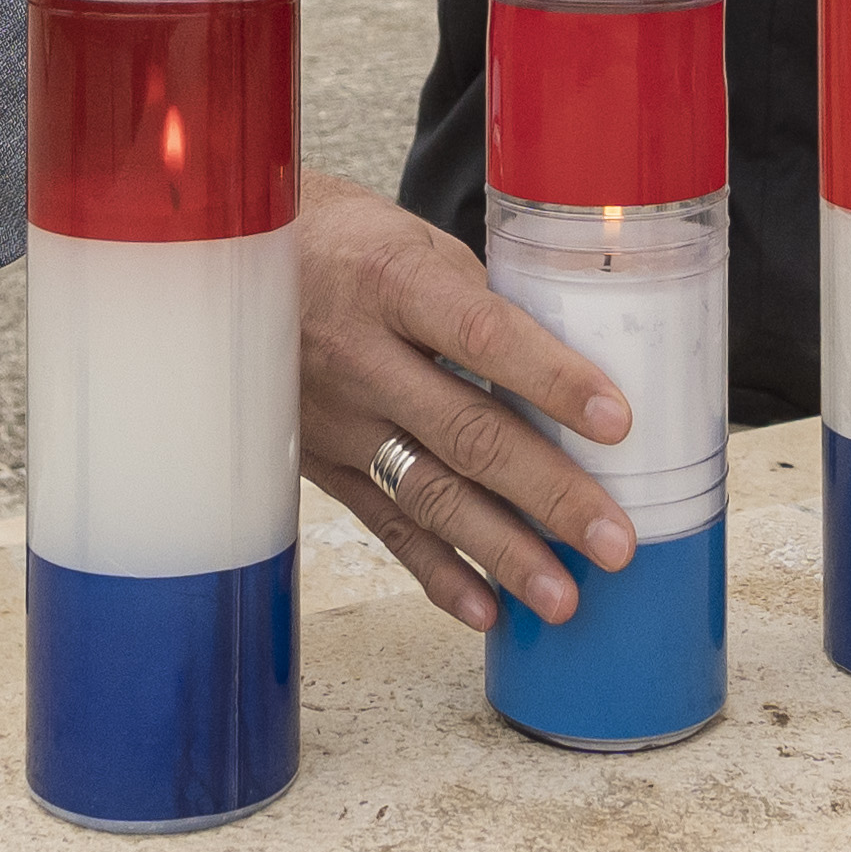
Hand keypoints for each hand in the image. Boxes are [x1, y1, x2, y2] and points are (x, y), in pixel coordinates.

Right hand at [290, 190, 633, 630]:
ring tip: (564, 598)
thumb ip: (482, 301)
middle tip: (614, 541)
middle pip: (466, 432)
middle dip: (548, 494)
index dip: (550, 379)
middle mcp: (360, 357)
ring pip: (429, 494)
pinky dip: (437, 572)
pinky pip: (384, 525)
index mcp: (392, 282)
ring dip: (502, 551)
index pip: (482, 333)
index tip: (617, 422)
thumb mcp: (414, 241)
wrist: (232, 261)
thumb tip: (574, 366)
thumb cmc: (348, 242)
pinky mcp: (321, 463)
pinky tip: (488, 610)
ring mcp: (335, 419)